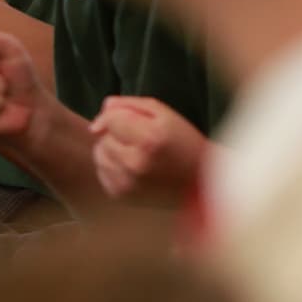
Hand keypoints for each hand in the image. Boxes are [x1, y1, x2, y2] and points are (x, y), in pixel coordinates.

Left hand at [91, 96, 209, 205]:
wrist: (202, 184)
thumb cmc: (183, 143)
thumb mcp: (163, 114)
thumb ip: (128, 105)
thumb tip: (101, 111)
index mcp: (149, 139)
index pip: (109, 119)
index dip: (115, 116)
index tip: (131, 122)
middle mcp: (136, 163)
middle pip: (103, 138)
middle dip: (116, 135)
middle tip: (140, 142)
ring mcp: (128, 183)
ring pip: (100, 155)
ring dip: (112, 151)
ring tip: (136, 154)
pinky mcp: (122, 196)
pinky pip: (102, 173)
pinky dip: (113, 168)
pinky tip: (133, 169)